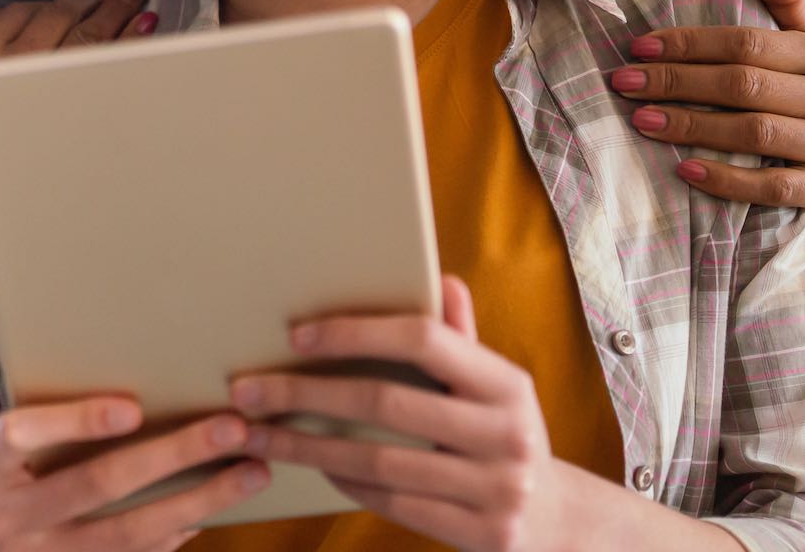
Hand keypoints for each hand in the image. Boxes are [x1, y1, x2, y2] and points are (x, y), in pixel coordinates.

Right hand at [0, 396, 265, 551]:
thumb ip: (40, 432)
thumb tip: (137, 396)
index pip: (21, 435)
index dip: (75, 421)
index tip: (132, 407)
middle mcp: (7, 517)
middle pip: (95, 484)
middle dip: (170, 455)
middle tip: (230, 428)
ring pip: (129, 533)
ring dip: (199, 501)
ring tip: (251, 472)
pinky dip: (177, 535)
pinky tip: (214, 510)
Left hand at [234, 277, 607, 550]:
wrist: (559, 523)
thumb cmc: (503, 436)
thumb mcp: (496, 389)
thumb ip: (461, 340)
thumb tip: (442, 279)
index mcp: (508, 383)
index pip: (423, 339)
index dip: (355, 332)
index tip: (294, 336)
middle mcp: (508, 433)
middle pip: (385, 402)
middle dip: (304, 394)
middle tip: (246, 391)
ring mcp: (498, 488)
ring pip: (378, 461)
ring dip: (306, 446)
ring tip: (257, 434)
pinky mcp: (482, 533)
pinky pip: (392, 502)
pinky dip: (345, 482)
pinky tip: (313, 466)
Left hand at [616, 0, 804, 238]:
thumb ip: (786, 0)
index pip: (746, 44)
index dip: (689, 44)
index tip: (637, 47)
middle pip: (743, 85)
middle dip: (676, 82)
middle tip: (623, 82)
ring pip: (754, 132)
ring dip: (691, 126)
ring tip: (640, 121)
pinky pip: (772, 186)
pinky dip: (726, 179)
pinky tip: (684, 169)